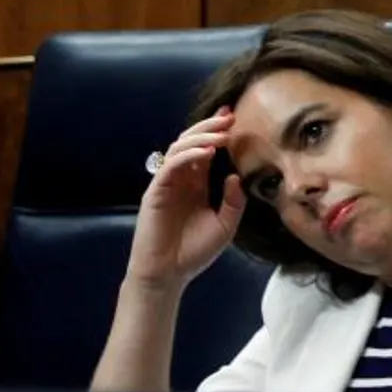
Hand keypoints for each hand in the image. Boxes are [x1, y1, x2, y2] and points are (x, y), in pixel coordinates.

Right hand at [125, 110, 245, 293]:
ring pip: (179, 148)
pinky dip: (188, 156)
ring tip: (222, 134)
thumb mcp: (225, 226)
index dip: (218, 132)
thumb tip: (236, 175)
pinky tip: (206, 153)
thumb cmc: (195, 252)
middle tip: (230, 116)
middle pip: (192, 142)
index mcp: (197, 184)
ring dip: (201, 137)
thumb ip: (234, 202)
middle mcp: (182, 179)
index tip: (235, 116)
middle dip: (210, 126)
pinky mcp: (156, 192)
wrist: (169, 274)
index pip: (207, 150)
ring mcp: (167, 184)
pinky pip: (170, 167)